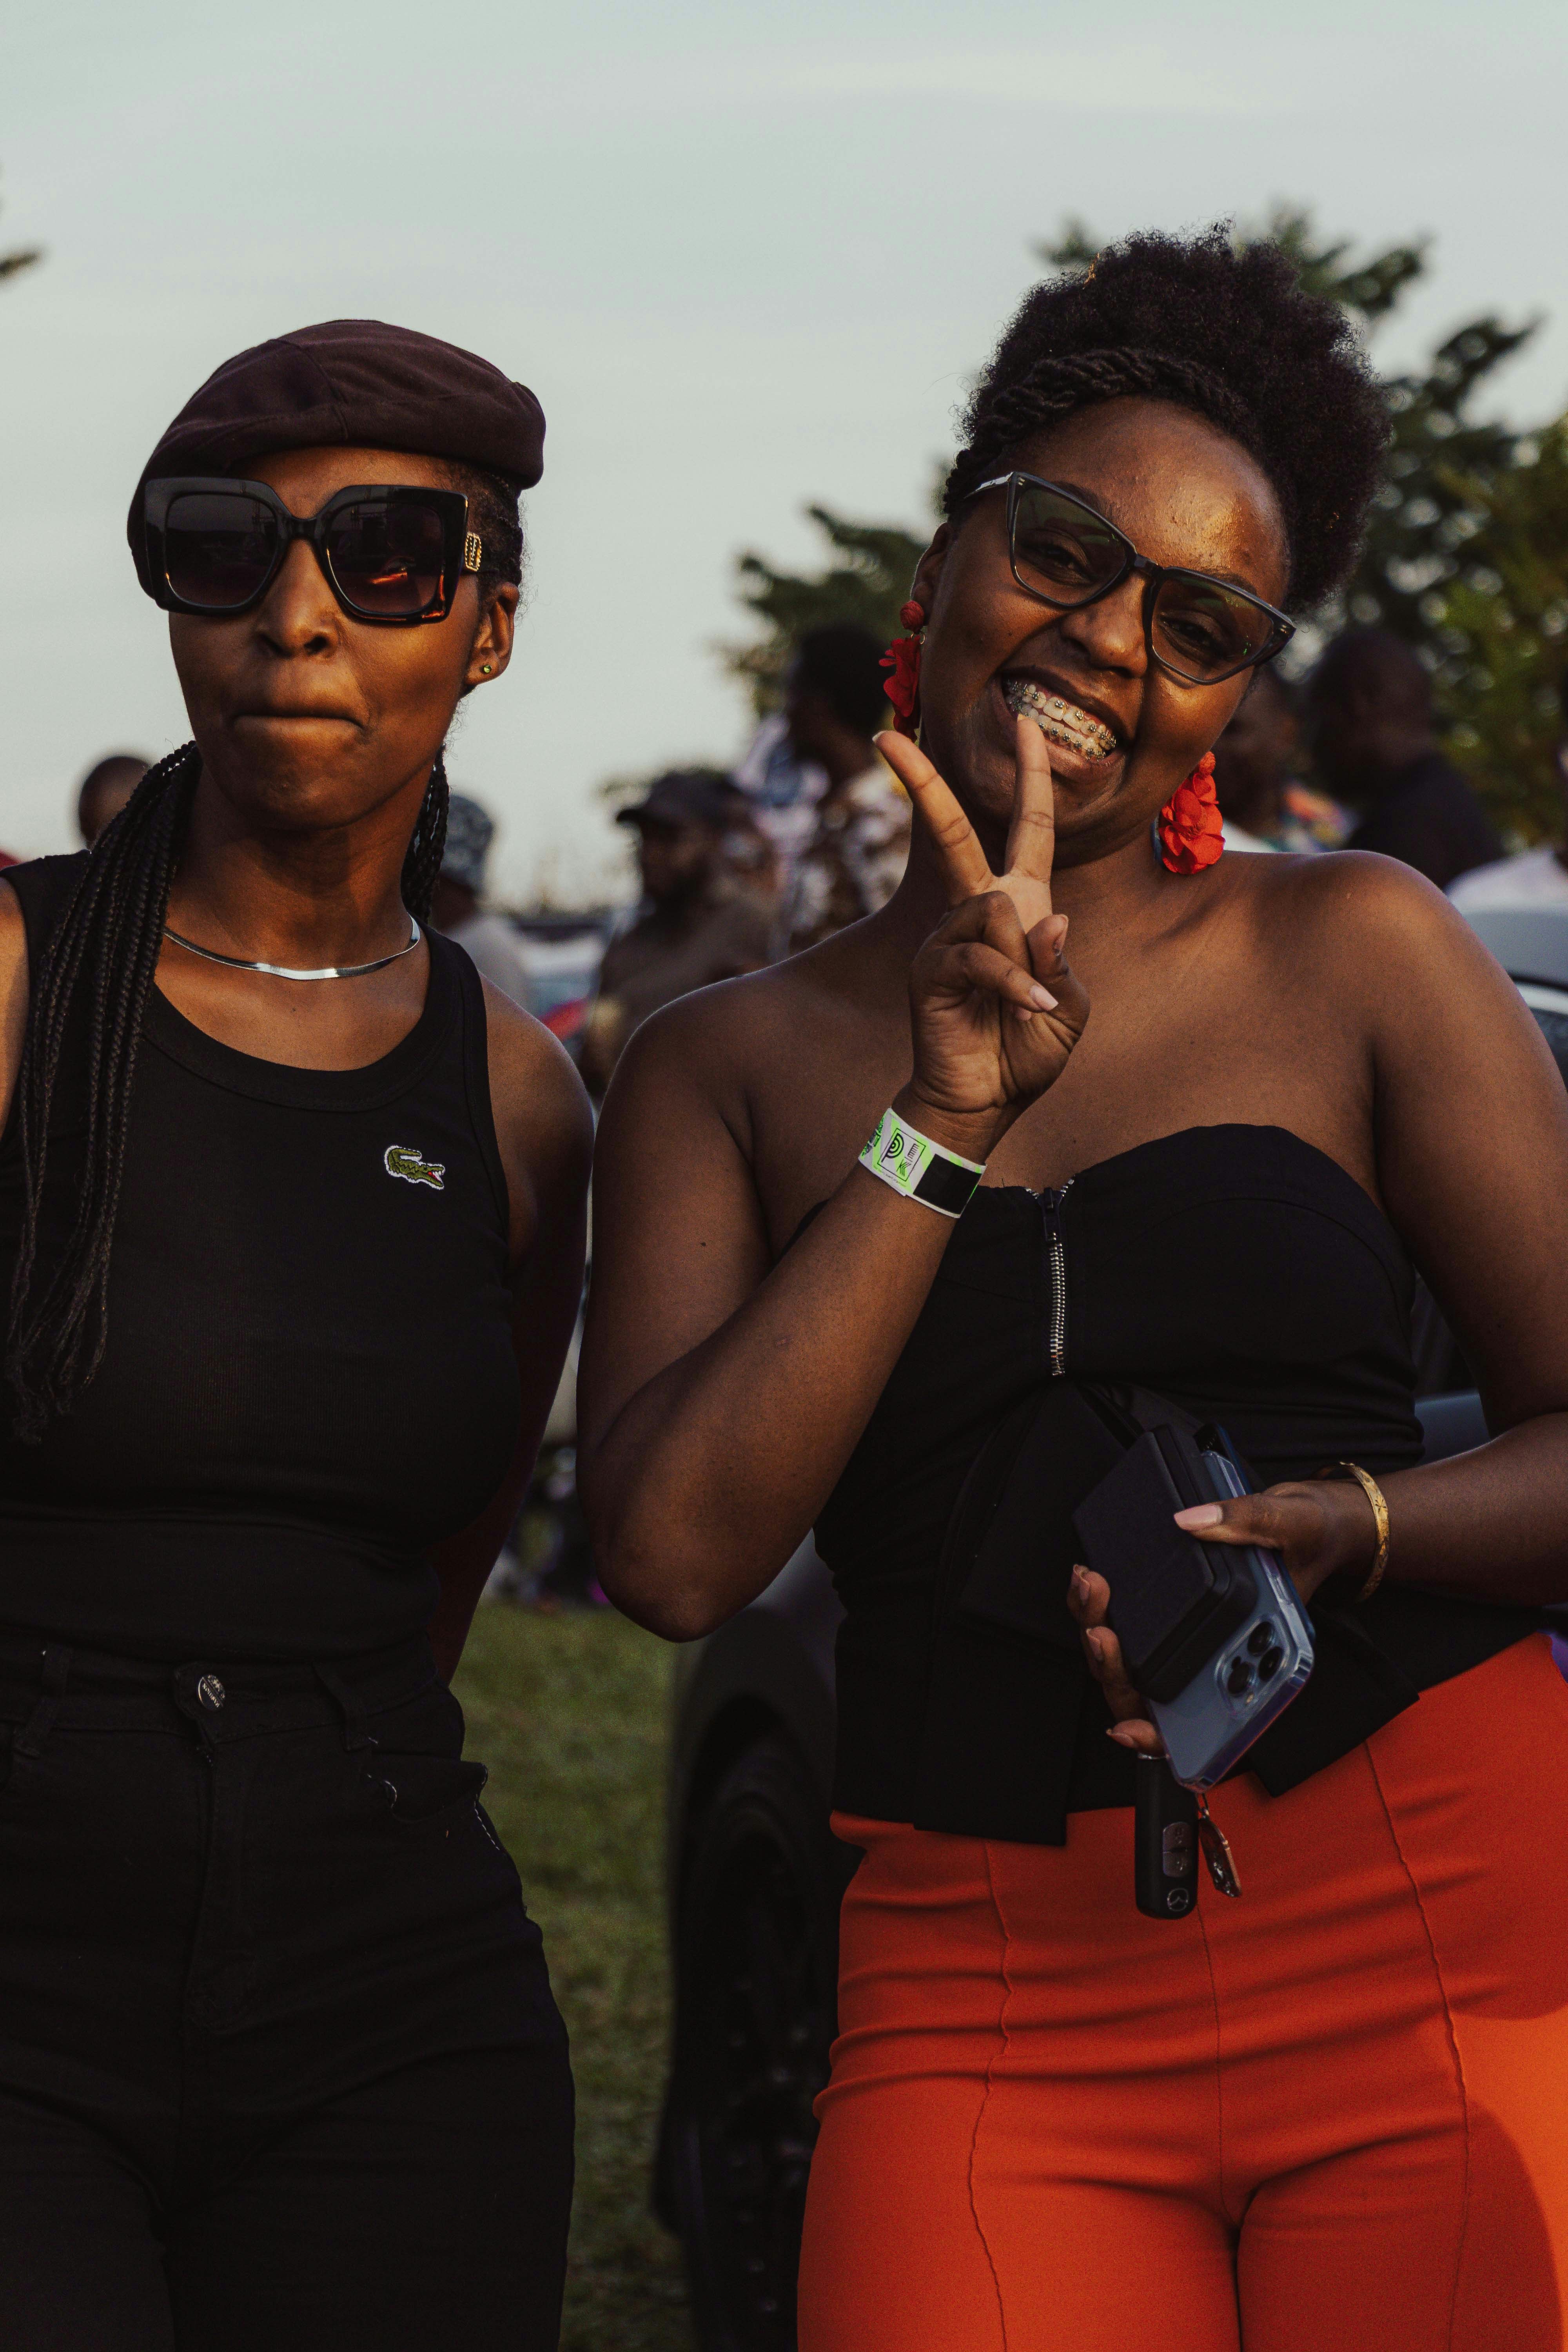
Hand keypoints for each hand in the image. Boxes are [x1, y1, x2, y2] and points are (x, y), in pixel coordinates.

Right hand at [878, 716, 1088, 1152]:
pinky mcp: (931, 970)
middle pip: (953, 831)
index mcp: (1019, 907)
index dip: (1030, 776)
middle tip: (885, 734)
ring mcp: (948, 938)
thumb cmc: (1026, 1051)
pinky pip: (982, 956)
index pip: (1027, 830)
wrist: (987, 1103)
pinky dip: (1013, 985)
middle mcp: (977, 911)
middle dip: (920, 781)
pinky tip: (1027, 1012)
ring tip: (1030, 1006)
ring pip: (993, 907)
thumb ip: (1059, 962)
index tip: (1025, 721)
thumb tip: (1048, 918)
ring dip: (1025, 959)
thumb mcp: (1067, 1006)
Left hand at [1065, 1479, 1381, 1755]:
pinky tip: (1092, 1580)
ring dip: (1100, 1633)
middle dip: (1112, 1666)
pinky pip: (1131, 1624)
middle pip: (1149, 1691)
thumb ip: (1248, 1521)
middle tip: (1099, 1627)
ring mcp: (1192, 1635)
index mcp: (1253, 1661)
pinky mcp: (1176, 1608)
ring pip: (1131, 1660)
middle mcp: (1217, 1656)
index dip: (1159, 1737)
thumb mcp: (1293, 1522)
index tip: (1127, 1731)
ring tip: (1090, 1587)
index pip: (1202, 1723)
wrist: (1314, 1521)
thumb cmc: (1314, 1537)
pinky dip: (1106, 1609)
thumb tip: (1193, 1521)